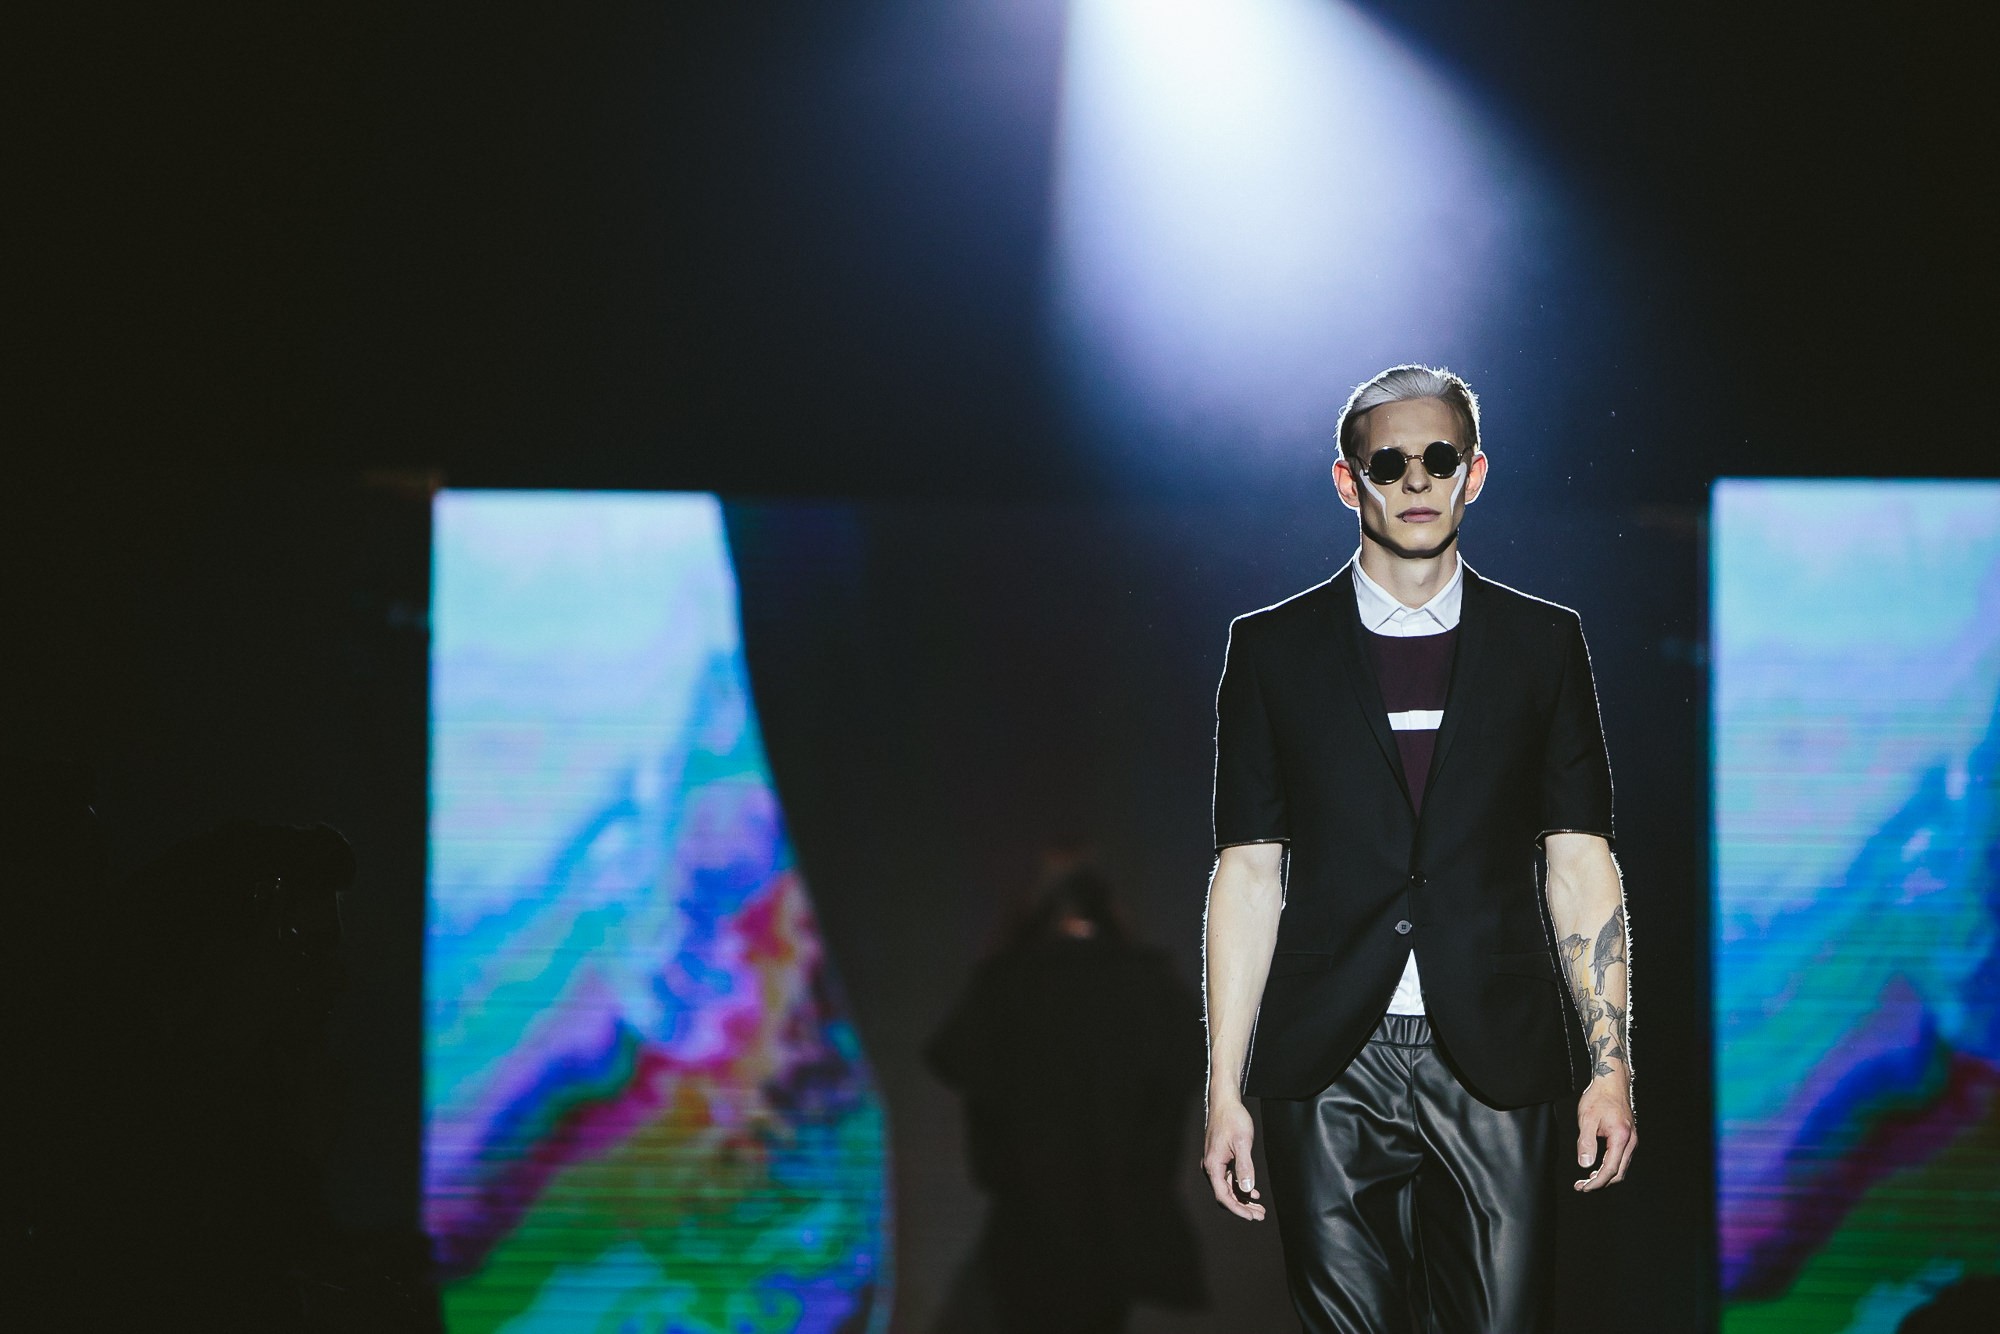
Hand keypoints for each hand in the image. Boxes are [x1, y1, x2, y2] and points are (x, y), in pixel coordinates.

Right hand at [1202, 1093, 1264, 1219]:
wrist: (1225, 1102)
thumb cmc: (1233, 1120)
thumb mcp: (1242, 1143)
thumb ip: (1245, 1167)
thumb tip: (1247, 1189)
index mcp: (1213, 1165)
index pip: (1223, 1196)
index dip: (1237, 1209)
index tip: (1251, 1217)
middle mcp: (1211, 1167)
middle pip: (1225, 1195)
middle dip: (1242, 1207)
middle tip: (1260, 1215)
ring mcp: (1215, 1164)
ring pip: (1228, 1189)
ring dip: (1243, 1199)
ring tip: (1259, 1207)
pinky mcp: (1220, 1159)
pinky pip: (1229, 1180)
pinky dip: (1240, 1188)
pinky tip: (1252, 1193)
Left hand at [1574, 1072, 1635, 1190]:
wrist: (1611, 1082)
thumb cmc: (1599, 1097)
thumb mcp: (1587, 1118)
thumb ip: (1586, 1142)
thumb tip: (1585, 1164)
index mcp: (1621, 1138)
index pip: (1610, 1170)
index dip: (1597, 1182)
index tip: (1584, 1188)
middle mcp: (1630, 1141)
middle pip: (1618, 1173)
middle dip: (1600, 1183)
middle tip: (1582, 1187)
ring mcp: (1630, 1140)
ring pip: (1620, 1167)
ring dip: (1604, 1176)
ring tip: (1586, 1180)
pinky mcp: (1627, 1137)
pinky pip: (1620, 1159)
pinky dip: (1608, 1167)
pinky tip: (1596, 1167)